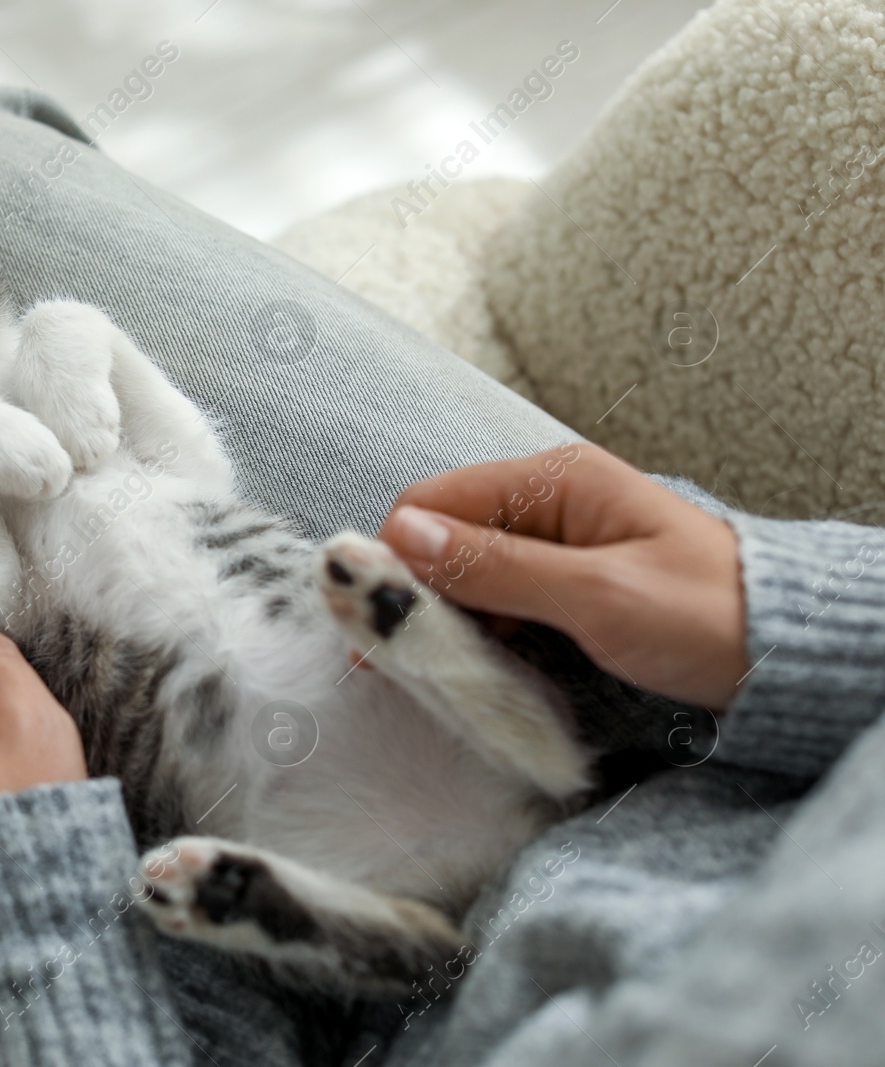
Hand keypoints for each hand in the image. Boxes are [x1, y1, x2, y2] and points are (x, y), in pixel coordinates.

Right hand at [377, 443, 748, 709]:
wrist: (790, 656)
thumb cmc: (707, 617)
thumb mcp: (596, 595)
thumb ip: (496, 568)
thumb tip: (400, 533)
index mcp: (556, 480)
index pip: (434, 501)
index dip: (397, 557)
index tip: (379, 621)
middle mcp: (548, 500)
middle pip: (443, 538)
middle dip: (415, 593)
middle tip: (397, 661)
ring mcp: (557, 543)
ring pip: (465, 574)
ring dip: (445, 619)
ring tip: (435, 673)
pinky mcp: (566, 584)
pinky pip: (498, 601)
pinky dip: (478, 633)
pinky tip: (474, 668)